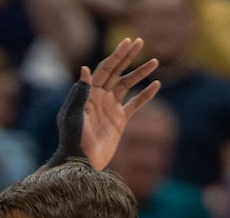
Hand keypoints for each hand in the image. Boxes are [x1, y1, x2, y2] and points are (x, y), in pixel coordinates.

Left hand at [79, 37, 160, 168]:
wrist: (81, 164)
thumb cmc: (74, 141)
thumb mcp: (75, 117)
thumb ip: (80, 94)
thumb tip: (86, 69)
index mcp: (88, 94)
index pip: (104, 69)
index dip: (116, 55)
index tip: (128, 43)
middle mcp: (99, 98)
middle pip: (116, 72)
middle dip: (128, 57)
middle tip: (140, 41)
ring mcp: (110, 109)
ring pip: (127, 85)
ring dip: (140, 73)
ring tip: (155, 61)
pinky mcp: (119, 121)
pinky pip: (134, 104)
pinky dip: (145, 95)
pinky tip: (156, 85)